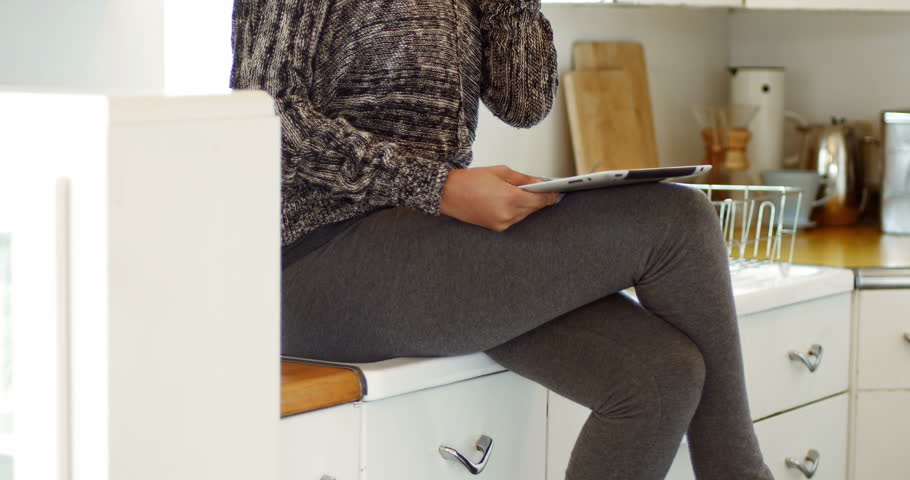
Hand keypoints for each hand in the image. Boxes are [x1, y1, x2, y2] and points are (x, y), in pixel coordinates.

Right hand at [440, 165, 559, 231]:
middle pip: (534, 208)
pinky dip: (517, 211)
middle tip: (548, 190)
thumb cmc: (470, 180)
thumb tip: (541, 183)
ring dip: (528, 205)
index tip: (559, 191)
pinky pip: (514, 219)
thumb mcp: (501, 172)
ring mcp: (502, 224)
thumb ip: (524, 179)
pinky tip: (514, 202)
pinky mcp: (496, 228)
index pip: (540, 199)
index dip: (551, 195)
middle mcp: (508, 215)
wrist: (447, 194)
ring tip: (530, 195)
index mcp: (510, 198)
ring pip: (525, 215)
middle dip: (540, 199)